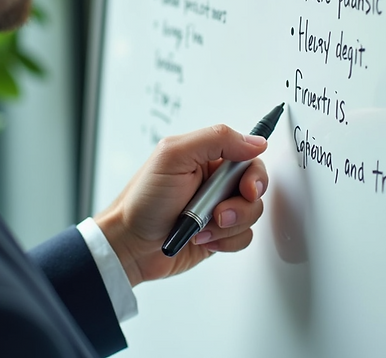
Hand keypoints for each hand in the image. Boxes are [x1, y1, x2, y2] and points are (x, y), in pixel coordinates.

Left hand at [94, 124, 268, 286]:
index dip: (253, 174)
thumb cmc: (143, 201)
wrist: (129, 245)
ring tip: (201, 227)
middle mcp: (215, 181)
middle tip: (219, 212)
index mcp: (207, 157)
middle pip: (255, 187)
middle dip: (241, 205)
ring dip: (228, 225)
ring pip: (251, 214)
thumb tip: (256, 142)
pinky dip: (225, 241)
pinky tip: (202, 239)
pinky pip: (243, 237)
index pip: (248, 156)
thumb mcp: (173, 156)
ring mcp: (218, 208)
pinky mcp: (219, 233)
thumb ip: (217, 140)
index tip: (246, 188)